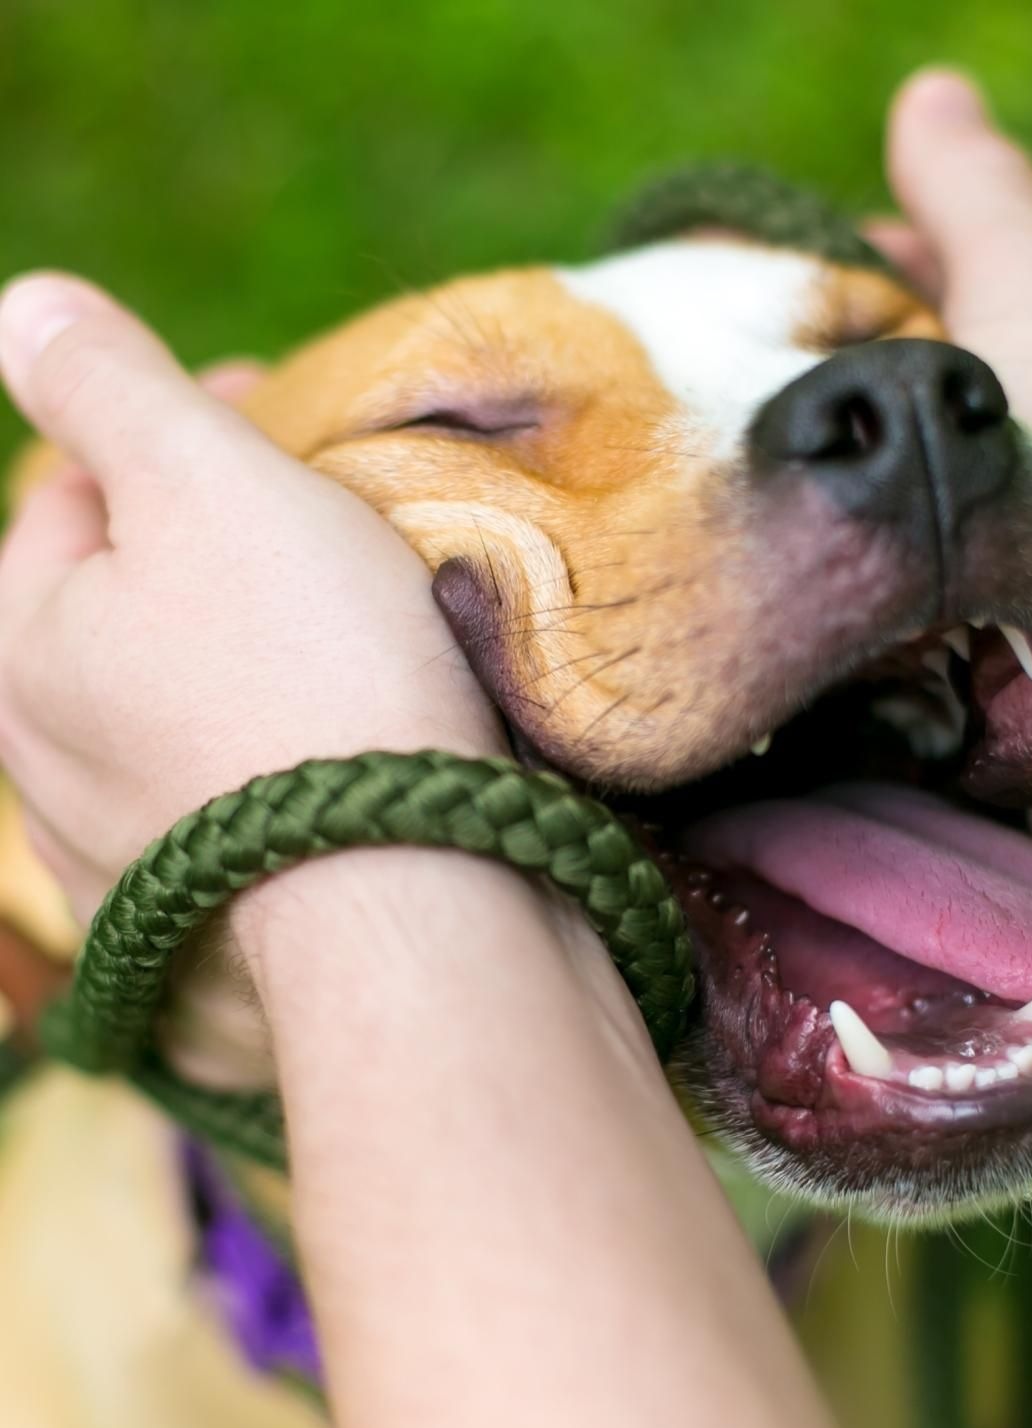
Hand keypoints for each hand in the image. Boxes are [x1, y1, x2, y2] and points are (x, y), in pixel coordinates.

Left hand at [0, 273, 507, 1074]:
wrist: (411, 903)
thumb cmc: (310, 671)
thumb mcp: (205, 479)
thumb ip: (104, 384)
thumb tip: (23, 309)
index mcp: (18, 646)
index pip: (67, 492)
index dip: (161, 425)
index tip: (265, 402)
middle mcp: (41, 767)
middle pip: (119, 608)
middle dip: (200, 547)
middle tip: (312, 511)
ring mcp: (122, 862)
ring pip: (174, 712)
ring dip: (239, 655)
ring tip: (344, 625)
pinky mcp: (210, 931)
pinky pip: (231, 807)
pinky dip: (271, 757)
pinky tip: (342, 744)